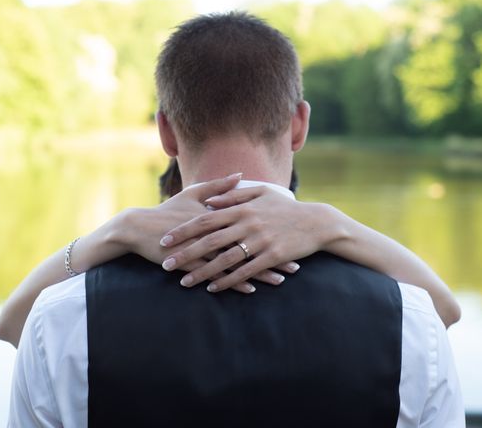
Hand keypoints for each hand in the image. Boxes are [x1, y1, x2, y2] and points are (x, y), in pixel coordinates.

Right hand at [107, 174, 293, 292]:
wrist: (139, 227)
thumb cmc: (168, 210)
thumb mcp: (193, 193)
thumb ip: (219, 185)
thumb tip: (240, 174)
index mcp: (218, 213)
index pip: (252, 224)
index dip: (273, 231)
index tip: (293, 237)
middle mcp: (214, 230)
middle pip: (250, 244)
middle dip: (274, 255)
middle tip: (296, 264)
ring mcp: (203, 247)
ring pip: (239, 262)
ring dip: (260, 272)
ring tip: (281, 280)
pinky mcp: (192, 262)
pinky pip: (218, 274)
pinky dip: (235, 281)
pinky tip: (251, 289)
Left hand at [158, 185, 337, 291]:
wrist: (316, 222)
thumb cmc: (286, 207)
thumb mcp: (261, 194)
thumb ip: (234, 195)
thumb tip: (209, 202)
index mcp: (242, 208)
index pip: (205, 219)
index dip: (184, 230)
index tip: (165, 239)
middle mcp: (248, 224)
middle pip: (209, 240)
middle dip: (185, 253)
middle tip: (165, 264)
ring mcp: (260, 241)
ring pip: (224, 259)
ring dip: (202, 272)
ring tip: (184, 282)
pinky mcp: (271, 257)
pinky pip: (245, 271)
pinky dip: (227, 280)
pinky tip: (213, 288)